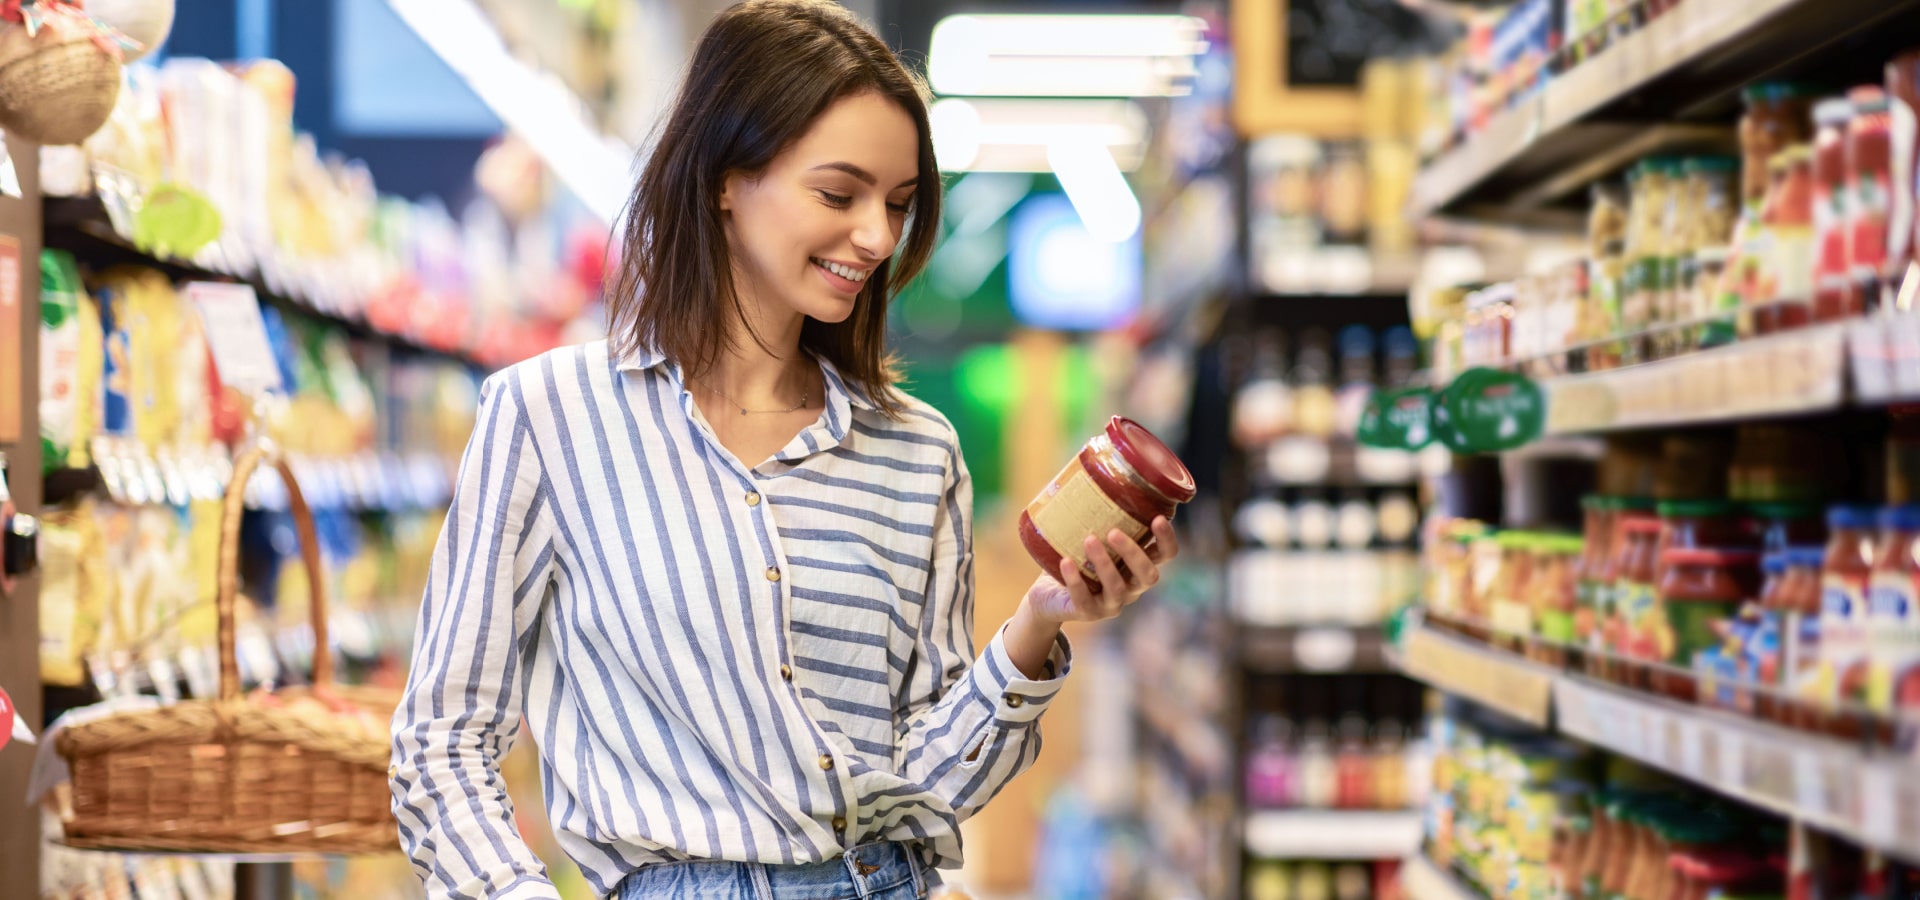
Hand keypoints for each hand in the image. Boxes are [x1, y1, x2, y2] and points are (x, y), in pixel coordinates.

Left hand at [1022, 517, 1179, 627]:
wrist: (1049, 594)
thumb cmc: (1075, 558)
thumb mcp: (1089, 534)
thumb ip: (1097, 511)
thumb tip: (1086, 461)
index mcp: (1138, 565)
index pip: (1166, 555)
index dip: (1167, 540)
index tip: (1158, 517)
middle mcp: (1132, 586)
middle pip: (1148, 576)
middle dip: (1134, 553)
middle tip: (1114, 532)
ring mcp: (1112, 603)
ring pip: (1118, 588)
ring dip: (1105, 564)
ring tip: (1088, 540)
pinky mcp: (1088, 613)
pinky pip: (1085, 600)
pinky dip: (1076, 581)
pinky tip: (1066, 563)